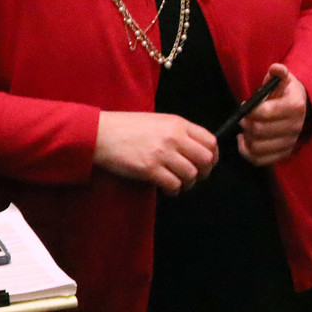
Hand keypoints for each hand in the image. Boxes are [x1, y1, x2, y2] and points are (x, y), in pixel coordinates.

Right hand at [94, 111, 217, 193]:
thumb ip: (178, 132)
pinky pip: (173, 185)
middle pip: (206, 160)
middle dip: (204, 172)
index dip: (213, 156)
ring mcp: (162, 153)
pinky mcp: (149, 169)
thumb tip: (196, 149)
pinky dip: (174, 190)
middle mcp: (173, 137)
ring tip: (178, 184)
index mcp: (178, 123)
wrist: (98, 134)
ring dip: (187, 184)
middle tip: (194, 177)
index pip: (210, 141)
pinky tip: (167, 189)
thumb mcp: (158, 121)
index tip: (206, 164)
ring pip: (191, 175)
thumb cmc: (126, 128)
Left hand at [237, 63, 309, 166]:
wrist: (302, 109)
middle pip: (258, 130)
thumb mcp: (285, 78)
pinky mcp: (284, 154)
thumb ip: (279, 72)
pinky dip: (247, 152)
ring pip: (257, 146)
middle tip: (243, 117)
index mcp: (295, 106)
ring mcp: (290, 143)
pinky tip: (244, 141)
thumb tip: (275, 68)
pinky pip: (260, 160)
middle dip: (245, 123)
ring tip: (245, 128)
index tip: (246, 106)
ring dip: (246, 137)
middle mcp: (295, 127)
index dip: (249, 110)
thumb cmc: (286, 92)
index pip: (264, 112)